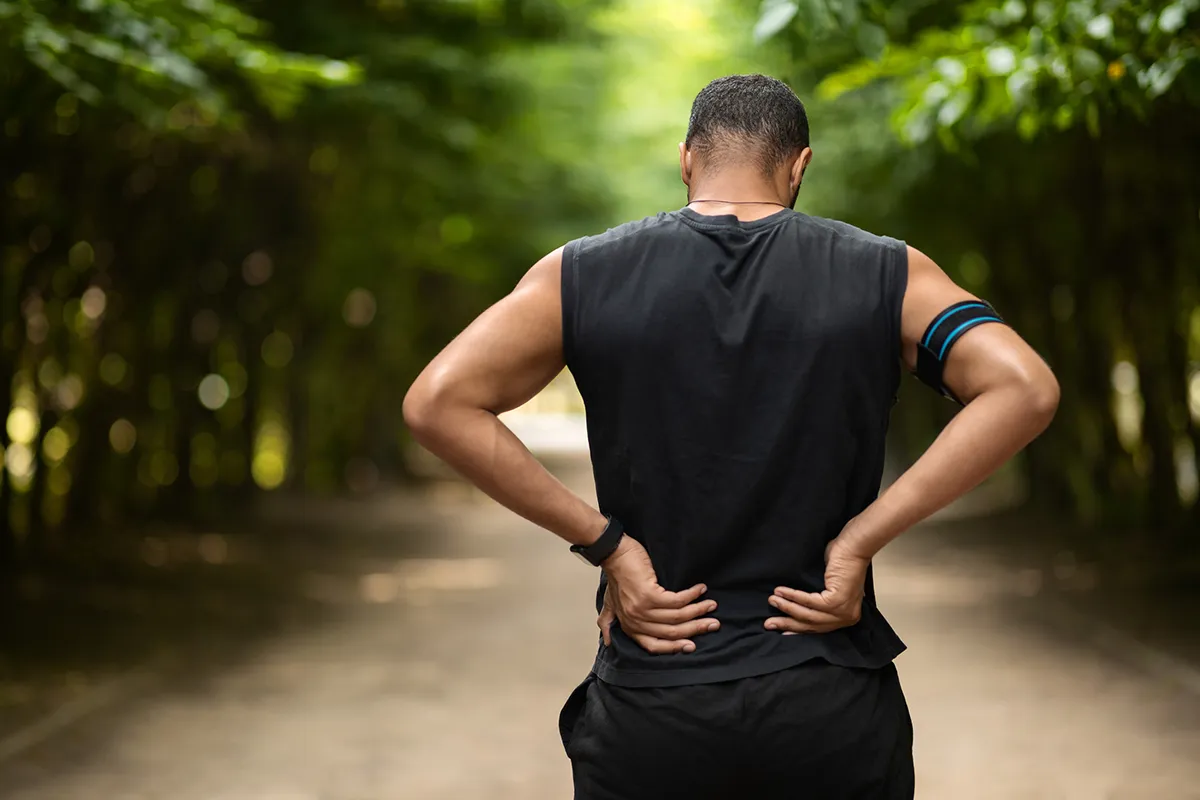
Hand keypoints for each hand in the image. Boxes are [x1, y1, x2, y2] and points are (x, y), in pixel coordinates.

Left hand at [596, 536, 719, 653]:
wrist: (614, 554)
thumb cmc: (616, 577)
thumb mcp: (611, 602)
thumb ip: (610, 620)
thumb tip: (605, 641)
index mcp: (629, 627)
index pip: (655, 645)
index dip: (676, 647)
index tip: (694, 645)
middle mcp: (635, 622)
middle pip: (672, 632)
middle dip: (696, 629)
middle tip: (714, 624)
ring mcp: (642, 610)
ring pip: (678, 616)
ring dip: (698, 610)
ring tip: (711, 605)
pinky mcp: (649, 596)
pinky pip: (677, 601)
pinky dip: (692, 595)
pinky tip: (700, 590)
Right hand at [765, 536, 870, 634]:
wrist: (854, 547)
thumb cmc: (842, 562)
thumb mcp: (831, 588)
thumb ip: (819, 602)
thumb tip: (797, 608)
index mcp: (847, 616)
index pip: (818, 627)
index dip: (798, 629)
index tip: (782, 631)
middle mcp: (847, 618)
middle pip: (811, 624)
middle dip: (787, 624)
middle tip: (769, 624)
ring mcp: (842, 611)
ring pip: (808, 614)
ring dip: (786, 607)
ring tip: (772, 600)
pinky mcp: (836, 601)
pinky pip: (808, 601)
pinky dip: (792, 596)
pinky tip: (780, 591)